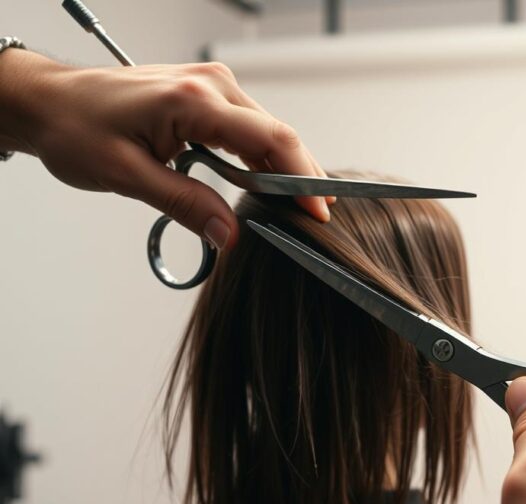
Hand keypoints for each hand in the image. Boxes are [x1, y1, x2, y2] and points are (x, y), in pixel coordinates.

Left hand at [0, 49, 331, 248]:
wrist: (46, 101)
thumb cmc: (74, 128)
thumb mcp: (126, 176)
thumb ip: (184, 204)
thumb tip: (228, 234)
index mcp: (194, 101)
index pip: (272, 139)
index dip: (302, 179)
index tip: (317, 213)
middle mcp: (210, 85)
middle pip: (279, 135)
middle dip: (301, 178)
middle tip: (313, 220)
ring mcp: (210, 86)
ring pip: (268, 131)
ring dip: (283, 169)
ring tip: (294, 207)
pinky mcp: (205, 94)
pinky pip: (248, 127)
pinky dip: (262, 156)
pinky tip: (266, 183)